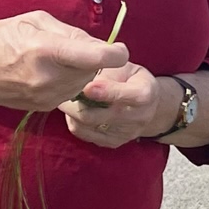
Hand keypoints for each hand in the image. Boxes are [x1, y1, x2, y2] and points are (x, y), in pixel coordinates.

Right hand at [0, 10, 127, 110]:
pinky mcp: (43, 108)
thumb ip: (71, 32)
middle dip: (92, 59)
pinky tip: (47, 73)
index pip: (98, 58)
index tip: (118, 50)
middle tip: (70, 48)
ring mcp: (46, 97)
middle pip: (94, 70)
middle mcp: (48, 78)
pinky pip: (70, 93)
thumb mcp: (34, 22)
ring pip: (84, 83)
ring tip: (55, 60)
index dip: (116, 53)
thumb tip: (98, 45)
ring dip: (79, 72)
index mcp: (47, 51)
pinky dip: (67, 82)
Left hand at [60, 63, 177, 148]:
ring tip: (67, 98)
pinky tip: (75, 109)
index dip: (109, 92)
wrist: (144, 103)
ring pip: (88, 125)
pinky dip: (74, 120)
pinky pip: (83, 133)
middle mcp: (140, 116)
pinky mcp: (113, 142)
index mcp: (146, 93)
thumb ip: (107, 69)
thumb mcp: (124, 66)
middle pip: (102, 115)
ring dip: (73, 111)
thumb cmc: (128, 78)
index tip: (88, 87)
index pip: (131, 95)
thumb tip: (84, 72)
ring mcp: (127, 132)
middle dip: (79, 103)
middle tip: (62, 90)